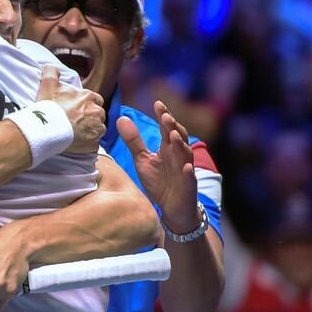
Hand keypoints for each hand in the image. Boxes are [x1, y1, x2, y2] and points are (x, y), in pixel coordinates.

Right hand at [36, 66, 104, 153]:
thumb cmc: (49, 106)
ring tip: (77, 134)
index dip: (88, 105)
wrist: (46, 128)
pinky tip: (78, 143)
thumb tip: (53, 68)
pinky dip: (88, 144)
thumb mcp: (48, 84)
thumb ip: (51, 72)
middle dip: (91, 118)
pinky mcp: (93, 143)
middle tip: (76, 122)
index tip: (78, 110)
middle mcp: (97, 111)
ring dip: (90, 131)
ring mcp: (96, 128)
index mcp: (89, 97)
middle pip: (98, 115)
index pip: (96, 100)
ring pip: (98, 130)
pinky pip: (94, 144)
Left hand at [116, 100, 197, 231]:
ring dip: (181, 145)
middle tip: (165, 117)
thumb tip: (121, 118)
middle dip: (173, 127)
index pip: (166, 128)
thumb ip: (134, 140)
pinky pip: (190, 178)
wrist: (171, 208)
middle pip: (179, 137)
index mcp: (168, 148)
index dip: (164, 116)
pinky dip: (189, 172)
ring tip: (173, 135)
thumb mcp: (142, 159)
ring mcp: (185, 170)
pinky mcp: (188, 186)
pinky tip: (187, 167)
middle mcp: (179, 156)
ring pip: (186, 155)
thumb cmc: (159, 181)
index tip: (157, 104)